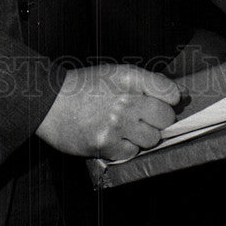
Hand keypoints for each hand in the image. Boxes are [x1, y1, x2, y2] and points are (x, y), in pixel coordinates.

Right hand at [35, 64, 182, 160]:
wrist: (49, 103)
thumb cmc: (83, 87)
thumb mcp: (114, 74)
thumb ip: (145, 82)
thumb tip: (176, 95)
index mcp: (129, 78)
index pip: (169, 92)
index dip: (169, 100)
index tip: (164, 103)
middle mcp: (125, 100)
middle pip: (165, 118)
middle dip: (159, 120)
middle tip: (144, 118)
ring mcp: (116, 123)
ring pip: (152, 139)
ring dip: (143, 136)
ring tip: (126, 128)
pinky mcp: (106, 144)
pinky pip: (132, 152)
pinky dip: (126, 147)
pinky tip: (113, 137)